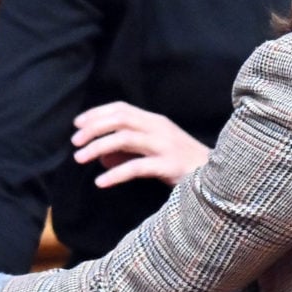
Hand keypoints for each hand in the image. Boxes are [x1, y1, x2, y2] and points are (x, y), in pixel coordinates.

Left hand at [72, 102, 209, 188]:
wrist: (218, 178)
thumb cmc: (183, 164)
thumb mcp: (156, 150)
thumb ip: (130, 149)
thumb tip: (100, 155)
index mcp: (155, 121)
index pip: (122, 108)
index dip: (97, 113)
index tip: (77, 124)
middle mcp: (159, 128)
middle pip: (120, 119)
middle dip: (93, 128)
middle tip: (74, 142)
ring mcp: (165, 146)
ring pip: (125, 139)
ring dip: (98, 147)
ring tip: (80, 159)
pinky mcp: (169, 166)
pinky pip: (137, 168)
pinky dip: (115, 174)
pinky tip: (101, 182)